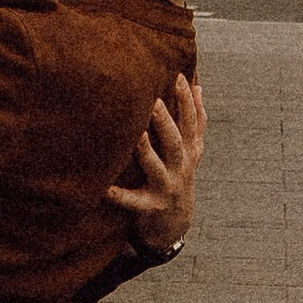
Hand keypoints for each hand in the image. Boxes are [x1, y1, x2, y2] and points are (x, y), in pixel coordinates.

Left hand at [108, 69, 204, 255]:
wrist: (175, 224)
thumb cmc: (178, 176)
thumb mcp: (191, 151)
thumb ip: (194, 121)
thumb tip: (198, 85)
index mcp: (189, 151)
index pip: (192, 122)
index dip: (188, 101)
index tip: (179, 77)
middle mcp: (181, 168)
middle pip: (175, 142)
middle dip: (166, 122)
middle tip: (154, 102)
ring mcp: (166, 188)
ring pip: (157, 168)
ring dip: (147, 152)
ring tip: (137, 135)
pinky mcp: (150, 207)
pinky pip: (133, 201)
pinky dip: (119, 196)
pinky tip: (104, 189)